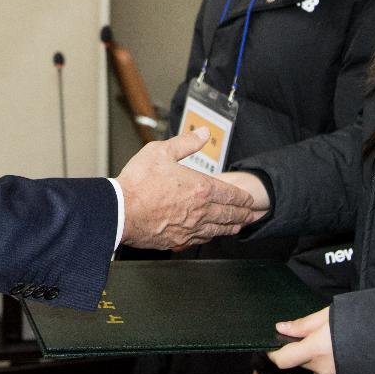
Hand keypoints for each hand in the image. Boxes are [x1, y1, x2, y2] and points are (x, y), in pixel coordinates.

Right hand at [117, 128, 262, 248]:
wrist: (120, 211)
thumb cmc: (138, 183)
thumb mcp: (161, 151)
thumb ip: (186, 143)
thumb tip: (203, 133)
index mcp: (200, 188)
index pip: (231, 195)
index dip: (243, 198)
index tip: (250, 200)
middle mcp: (200, 211)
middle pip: (230, 215)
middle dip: (244, 214)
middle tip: (254, 215)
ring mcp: (190, 228)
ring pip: (218, 229)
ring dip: (232, 227)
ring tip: (240, 226)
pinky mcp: (177, 240)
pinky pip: (201, 240)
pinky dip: (212, 236)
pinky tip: (212, 235)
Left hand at [269, 307, 336, 373]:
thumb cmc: (356, 322)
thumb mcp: (328, 315)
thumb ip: (304, 324)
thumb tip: (280, 328)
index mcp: (316, 349)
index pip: (283, 359)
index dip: (275, 354)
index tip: (273, 348)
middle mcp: (322, 368)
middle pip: (301, 362)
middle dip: (303, 352)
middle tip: (317, 338)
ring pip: (315, 371)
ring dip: (317, 362)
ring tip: (332, 348)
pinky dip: (329, 372)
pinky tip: (340, 360)